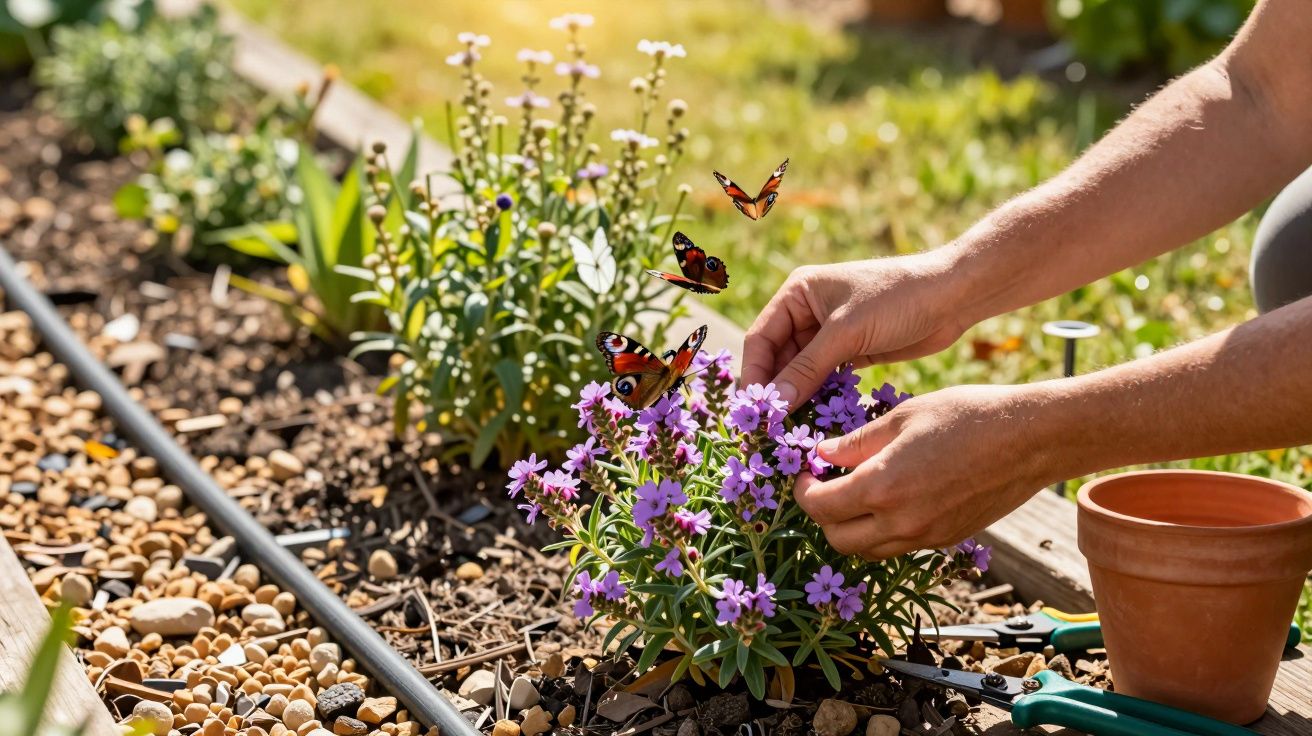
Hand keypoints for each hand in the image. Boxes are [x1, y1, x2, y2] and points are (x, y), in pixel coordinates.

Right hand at [741, 252, 967, 408]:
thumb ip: (808, 368)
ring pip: (799, 371)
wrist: (953, 297)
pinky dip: (817, 397)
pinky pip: (823, 378)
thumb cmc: (897, 299)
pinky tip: (814, 420)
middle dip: (775, 390)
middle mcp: (807, 311)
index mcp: (798, 293)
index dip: (755, 374)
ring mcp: (829, 333)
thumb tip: (775, 401)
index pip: (761, 338)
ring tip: (788, 430)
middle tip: (768, 427)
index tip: (754, 410)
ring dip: (796, 397)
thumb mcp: (847, 332)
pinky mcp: (850, 351)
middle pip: (777, 357)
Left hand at [794, 384, 1056, 558]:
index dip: (803, 490)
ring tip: (855, 492)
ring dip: (851, 528)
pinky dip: (882, 532)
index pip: (819, 506)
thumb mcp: (904, 417)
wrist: (1032, 439)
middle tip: (825, 483)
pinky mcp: (946, 540)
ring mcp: (926, 537)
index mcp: (882, 487)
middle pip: (837, 539)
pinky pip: (898, 547)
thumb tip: (823, 453)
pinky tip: (890, 499)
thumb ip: (857, 442)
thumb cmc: (969, 416)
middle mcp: (901, 522)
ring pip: (867, 550)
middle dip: (822, 514)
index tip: (805, 471)